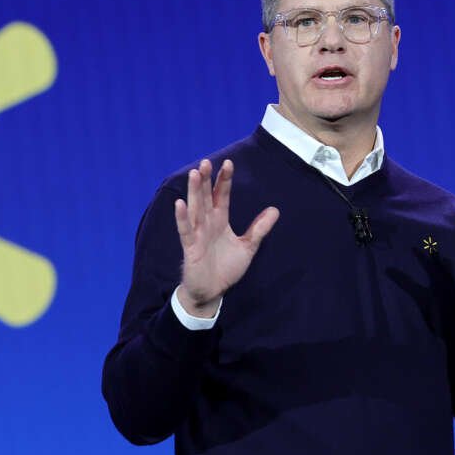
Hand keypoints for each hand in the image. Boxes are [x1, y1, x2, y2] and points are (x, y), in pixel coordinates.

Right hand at [174, 159, 279, 316]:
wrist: (212, 292)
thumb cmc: (226, 268)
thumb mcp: (248, 247)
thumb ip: (259, 229)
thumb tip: (275, 210)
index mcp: (220, 220)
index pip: (222, 196)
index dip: (224, 180)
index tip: (228, 163)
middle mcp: (207, 223)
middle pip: (206, 197)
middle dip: (207, 180)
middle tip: (206, 162)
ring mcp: (197, 234)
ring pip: (195, 209)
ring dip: (194, 192)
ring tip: (194, 174)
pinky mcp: (190, 247)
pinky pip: (185, 230)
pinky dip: (182, 218)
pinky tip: (179, 204)